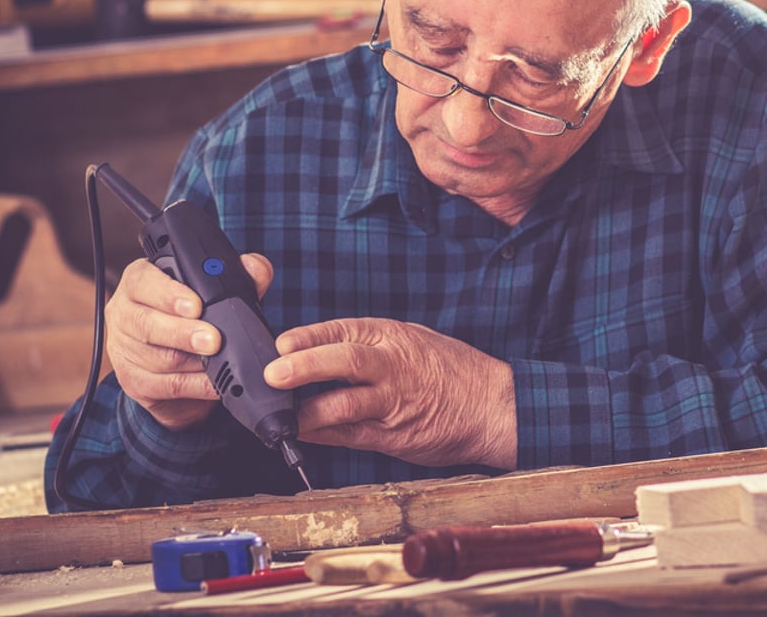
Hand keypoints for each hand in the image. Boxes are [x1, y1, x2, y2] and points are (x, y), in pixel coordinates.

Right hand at [103, 253, 273, 430]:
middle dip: (183, 332)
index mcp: (140, 283)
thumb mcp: (215, 292)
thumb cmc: (195, 318)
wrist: (177, 362)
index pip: (143, 281)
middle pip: (146, 323)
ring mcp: (124, 350)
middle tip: (213, 339)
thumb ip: (239, 276)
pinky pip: (164, 385)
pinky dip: (194, 386)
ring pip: (157, 357)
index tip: (196, 305)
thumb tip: (255, 267)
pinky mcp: (133, 382)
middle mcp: (125, 314)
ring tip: (218, 362)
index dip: (168, 293)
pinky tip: (214, 384)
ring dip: (192, 362)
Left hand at [265, 319, 516, 469]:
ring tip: (282, 417)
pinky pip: (353, 435)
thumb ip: (371, 345)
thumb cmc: (452, 371)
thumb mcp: (413, 341)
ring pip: (345, 403)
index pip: (342, 330)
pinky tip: (304, 433)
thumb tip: (320, 350)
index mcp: (393, 336)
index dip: (308, 337)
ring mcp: (394, 401)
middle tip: (274, 373)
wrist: (492, 404)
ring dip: (309, 411)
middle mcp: (392, 365)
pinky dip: (325, 434)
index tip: (281, 343)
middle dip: (305, 366)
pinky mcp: (396, 434)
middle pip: (343, 360)